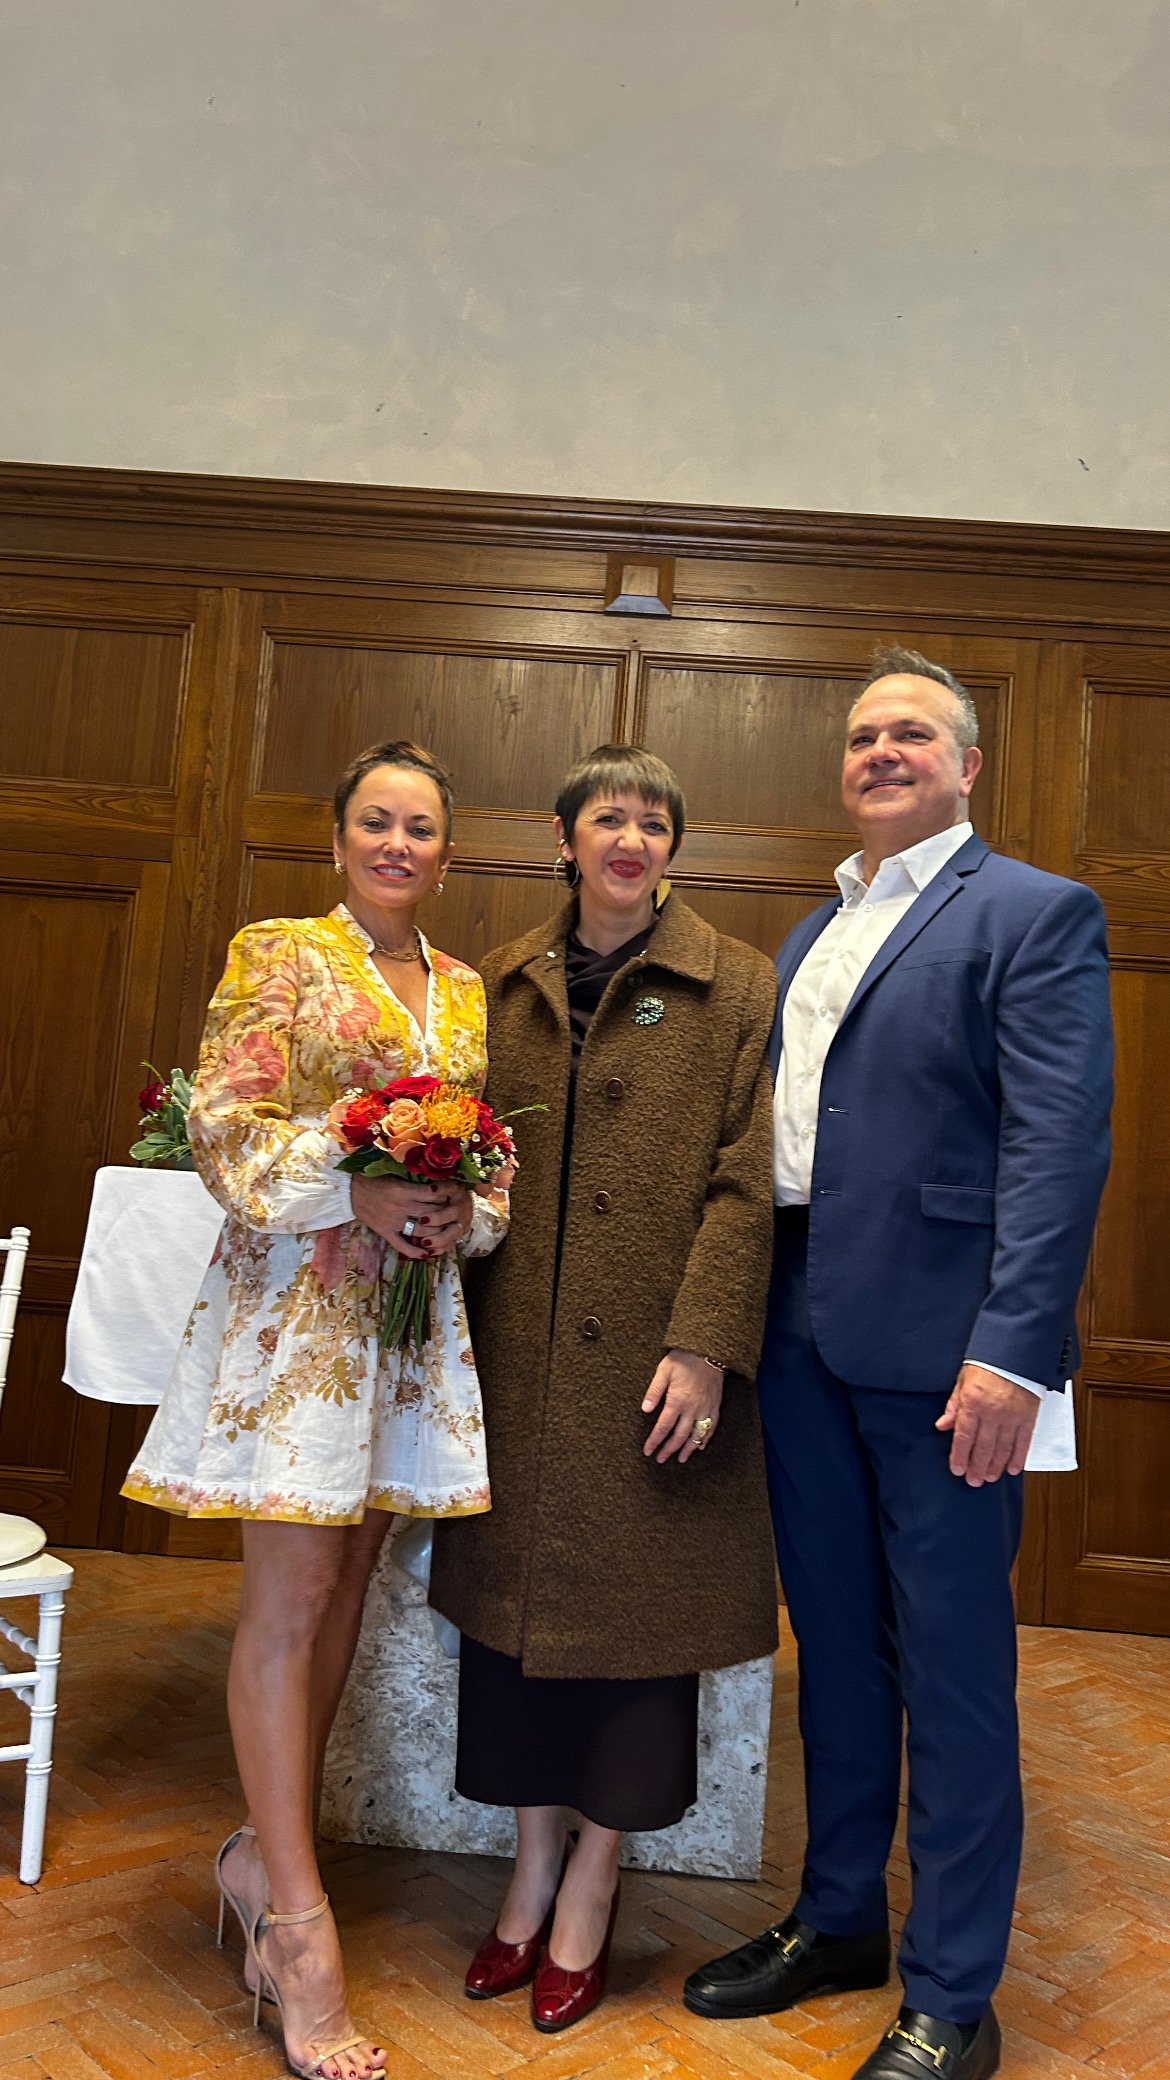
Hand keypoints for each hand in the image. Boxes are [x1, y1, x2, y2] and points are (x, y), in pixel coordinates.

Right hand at [350, 1173, 471, 1259]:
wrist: (349, 1190)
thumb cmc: (373, 1178)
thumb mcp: (394, 1173)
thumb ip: (413, 1179)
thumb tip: (436, 1179)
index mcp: (402, 1190)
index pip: (433, 1194)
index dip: (446, 1194)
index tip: (452, 1194)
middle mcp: (400, 1207)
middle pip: (431, 1213)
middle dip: (446, 1214)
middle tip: (455, 1213)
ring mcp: (392, 1222)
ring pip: (421, 1231)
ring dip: (437, 1232)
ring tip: (446, 1230)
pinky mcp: (385, 1232)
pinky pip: (402, 1246)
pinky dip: (415, 1252)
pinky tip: (427, 1254)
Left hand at [642, 1348, 723, 1464]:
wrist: (708, 1349)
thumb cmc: (684, 1358)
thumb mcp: (664, 1371)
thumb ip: (654, 1391)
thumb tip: (645, 1409)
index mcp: (677, 1401)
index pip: (663, 1427)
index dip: (655, 1441)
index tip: (648, 1451)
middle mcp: (692, 1408)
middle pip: (679, 1436)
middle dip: (669, 1450)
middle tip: (661, 1459)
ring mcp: (705, 1408)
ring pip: (696, 1435)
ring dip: (688, 1449)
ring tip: (681, 1459)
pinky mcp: (715, 1405)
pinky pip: (711, 1426)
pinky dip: (706, 1438)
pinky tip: (701, 1446)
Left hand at [936, 1363, 1040, 1484]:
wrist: (1015, 1350)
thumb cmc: (987, 1363)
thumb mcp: (963, 1380)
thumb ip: (954, 1406)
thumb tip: (943, 1426)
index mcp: (973, 1402)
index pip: (964, 1436)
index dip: (960, 1456)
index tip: (957, 1469)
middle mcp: (992, 1411)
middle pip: (983, 1447)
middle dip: (977, 1467)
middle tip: (973, 1481)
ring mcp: (1012, 1415)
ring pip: (1003, 1449)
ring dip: (995, 1466)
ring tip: (989, 1477)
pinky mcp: (1028, 1416)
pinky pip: (1023, 1442)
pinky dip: (1018, 1457)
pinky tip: (1013, 1469)